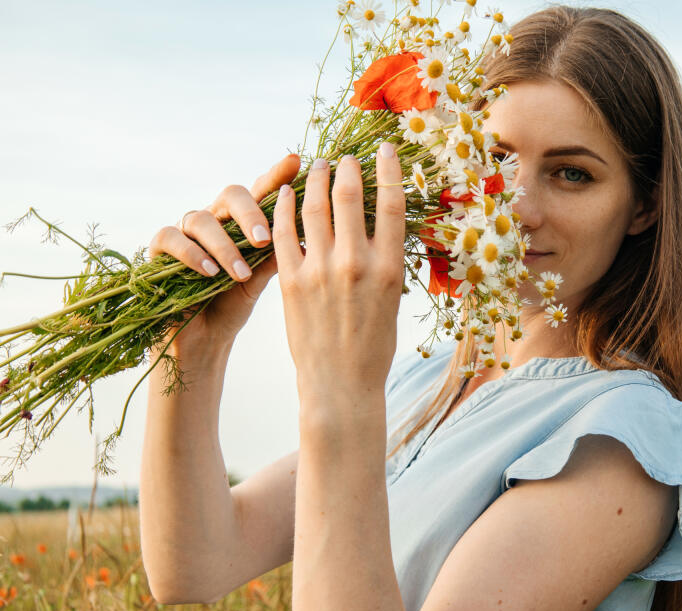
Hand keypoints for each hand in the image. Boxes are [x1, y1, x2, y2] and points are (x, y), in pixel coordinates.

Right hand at [148, 154, 300, 355]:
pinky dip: (192, 254)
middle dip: (249, 213)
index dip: (277, 175)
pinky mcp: (160, 249)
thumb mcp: (261, 280)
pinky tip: (210, 273)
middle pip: (231, 194)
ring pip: (202, 219)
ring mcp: (185, 231)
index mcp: (242, 222)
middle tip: (264, 239)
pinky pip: (171, 237)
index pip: (261, 192)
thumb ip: (277, 256)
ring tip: (241, 274)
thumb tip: (307, 237)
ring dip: (224, 247)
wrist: (202, 340)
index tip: (296, 161)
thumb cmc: (233, 306)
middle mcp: (215, 219)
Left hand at [272, 145, 406, 415]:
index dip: (389, 170)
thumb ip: (383, 260)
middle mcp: (356, 264)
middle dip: (347, 169)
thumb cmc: (374, 346)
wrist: (341, 384)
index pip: (391, 204)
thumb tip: (377, 224)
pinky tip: (284, 195)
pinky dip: (283, 209)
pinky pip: (285, 234)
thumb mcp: (392, 300)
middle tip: (345, 157)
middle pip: (350, 197)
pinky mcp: (291, 282)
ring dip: (316, 181)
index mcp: (390, 268)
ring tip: (317, 167)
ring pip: (315, 209)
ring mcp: (321, 271)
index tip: (385, 149)